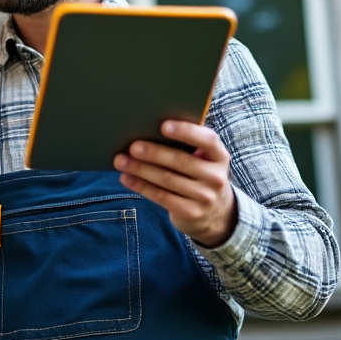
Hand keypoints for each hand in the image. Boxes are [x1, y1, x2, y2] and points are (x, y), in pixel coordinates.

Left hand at [114, 120, 237, 247]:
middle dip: (154, 153)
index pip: (208, 140)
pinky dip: (141, 186)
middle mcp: (216, 177)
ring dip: (141, 169)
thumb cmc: (200, 175)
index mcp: (220, 156)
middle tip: (132, 146)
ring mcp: (205, 197)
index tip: (163, 125)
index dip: (186, 131)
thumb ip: (187, 146)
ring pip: (167, 179)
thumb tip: (149, 130)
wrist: (215, 214)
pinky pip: (161, 197)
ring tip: (121, 161)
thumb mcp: (203, 161)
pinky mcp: (190, 213)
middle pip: (181, 161)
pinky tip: (126, 178)